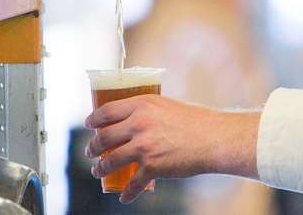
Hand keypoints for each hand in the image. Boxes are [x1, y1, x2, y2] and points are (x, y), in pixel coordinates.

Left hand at [84, 95, 260, 203]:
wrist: (213, 138)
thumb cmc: (195, 120)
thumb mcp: (166, 106)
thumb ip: (147, 112)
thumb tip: (132, 120)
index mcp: (142, 105)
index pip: (106, 111)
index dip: (93, 119)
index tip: (89, 124)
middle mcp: (139, 124)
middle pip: (104, 137)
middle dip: (93, 147)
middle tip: (91, 151)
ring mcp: (143, 146)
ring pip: (110, 161)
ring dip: (100, 168)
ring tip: (98, 171)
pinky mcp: (152, 166)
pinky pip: (132, 183)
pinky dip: (127, 193)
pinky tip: (124, 196)